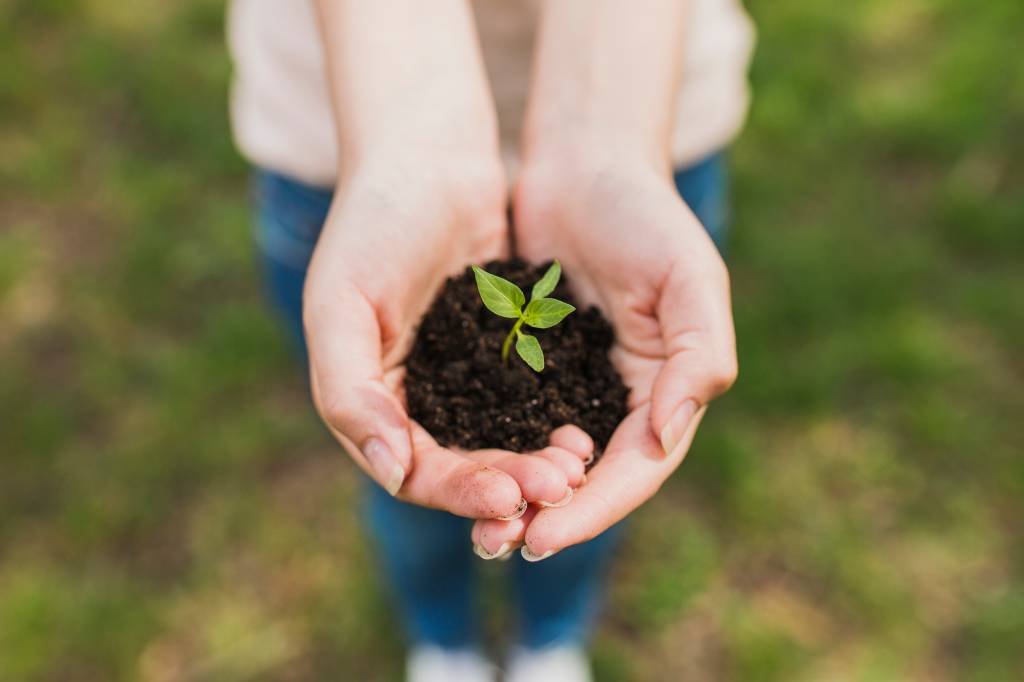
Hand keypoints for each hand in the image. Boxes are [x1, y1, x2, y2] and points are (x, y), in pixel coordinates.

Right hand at [303, 160, 588, 517]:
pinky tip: (586, 425)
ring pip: (502, 440)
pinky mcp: (502, 352)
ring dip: (536, 459)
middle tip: (561, 484)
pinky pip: (529, 400)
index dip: (461, 490)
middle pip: (465, 465)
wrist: (427, 154)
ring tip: (576, 464)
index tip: (511, 496)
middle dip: (511, 481)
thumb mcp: (341, 305)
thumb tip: (392, 473)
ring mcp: (460, 377)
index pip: (414, 471)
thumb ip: (348, 393)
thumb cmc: (372, 223)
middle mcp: (414, 399)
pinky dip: (552, 418)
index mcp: (368, 401)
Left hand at [472, 156, 736, 555]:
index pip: (637, 468)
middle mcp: (619, 398)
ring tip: (472, 524)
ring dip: (510, 493)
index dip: (595, 508)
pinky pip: (504, 418)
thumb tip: (667, 437)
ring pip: (541, 458)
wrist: (584, 164)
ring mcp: (570, 385)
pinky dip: (485, 447)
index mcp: (665, 389)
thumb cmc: (644, 214)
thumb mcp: (689, 276)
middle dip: (546, 515)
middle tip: (496, 543)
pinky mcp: (526, 366)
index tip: (544, 536)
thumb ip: (698, 357)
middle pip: (588, 479)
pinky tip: (450, 467)